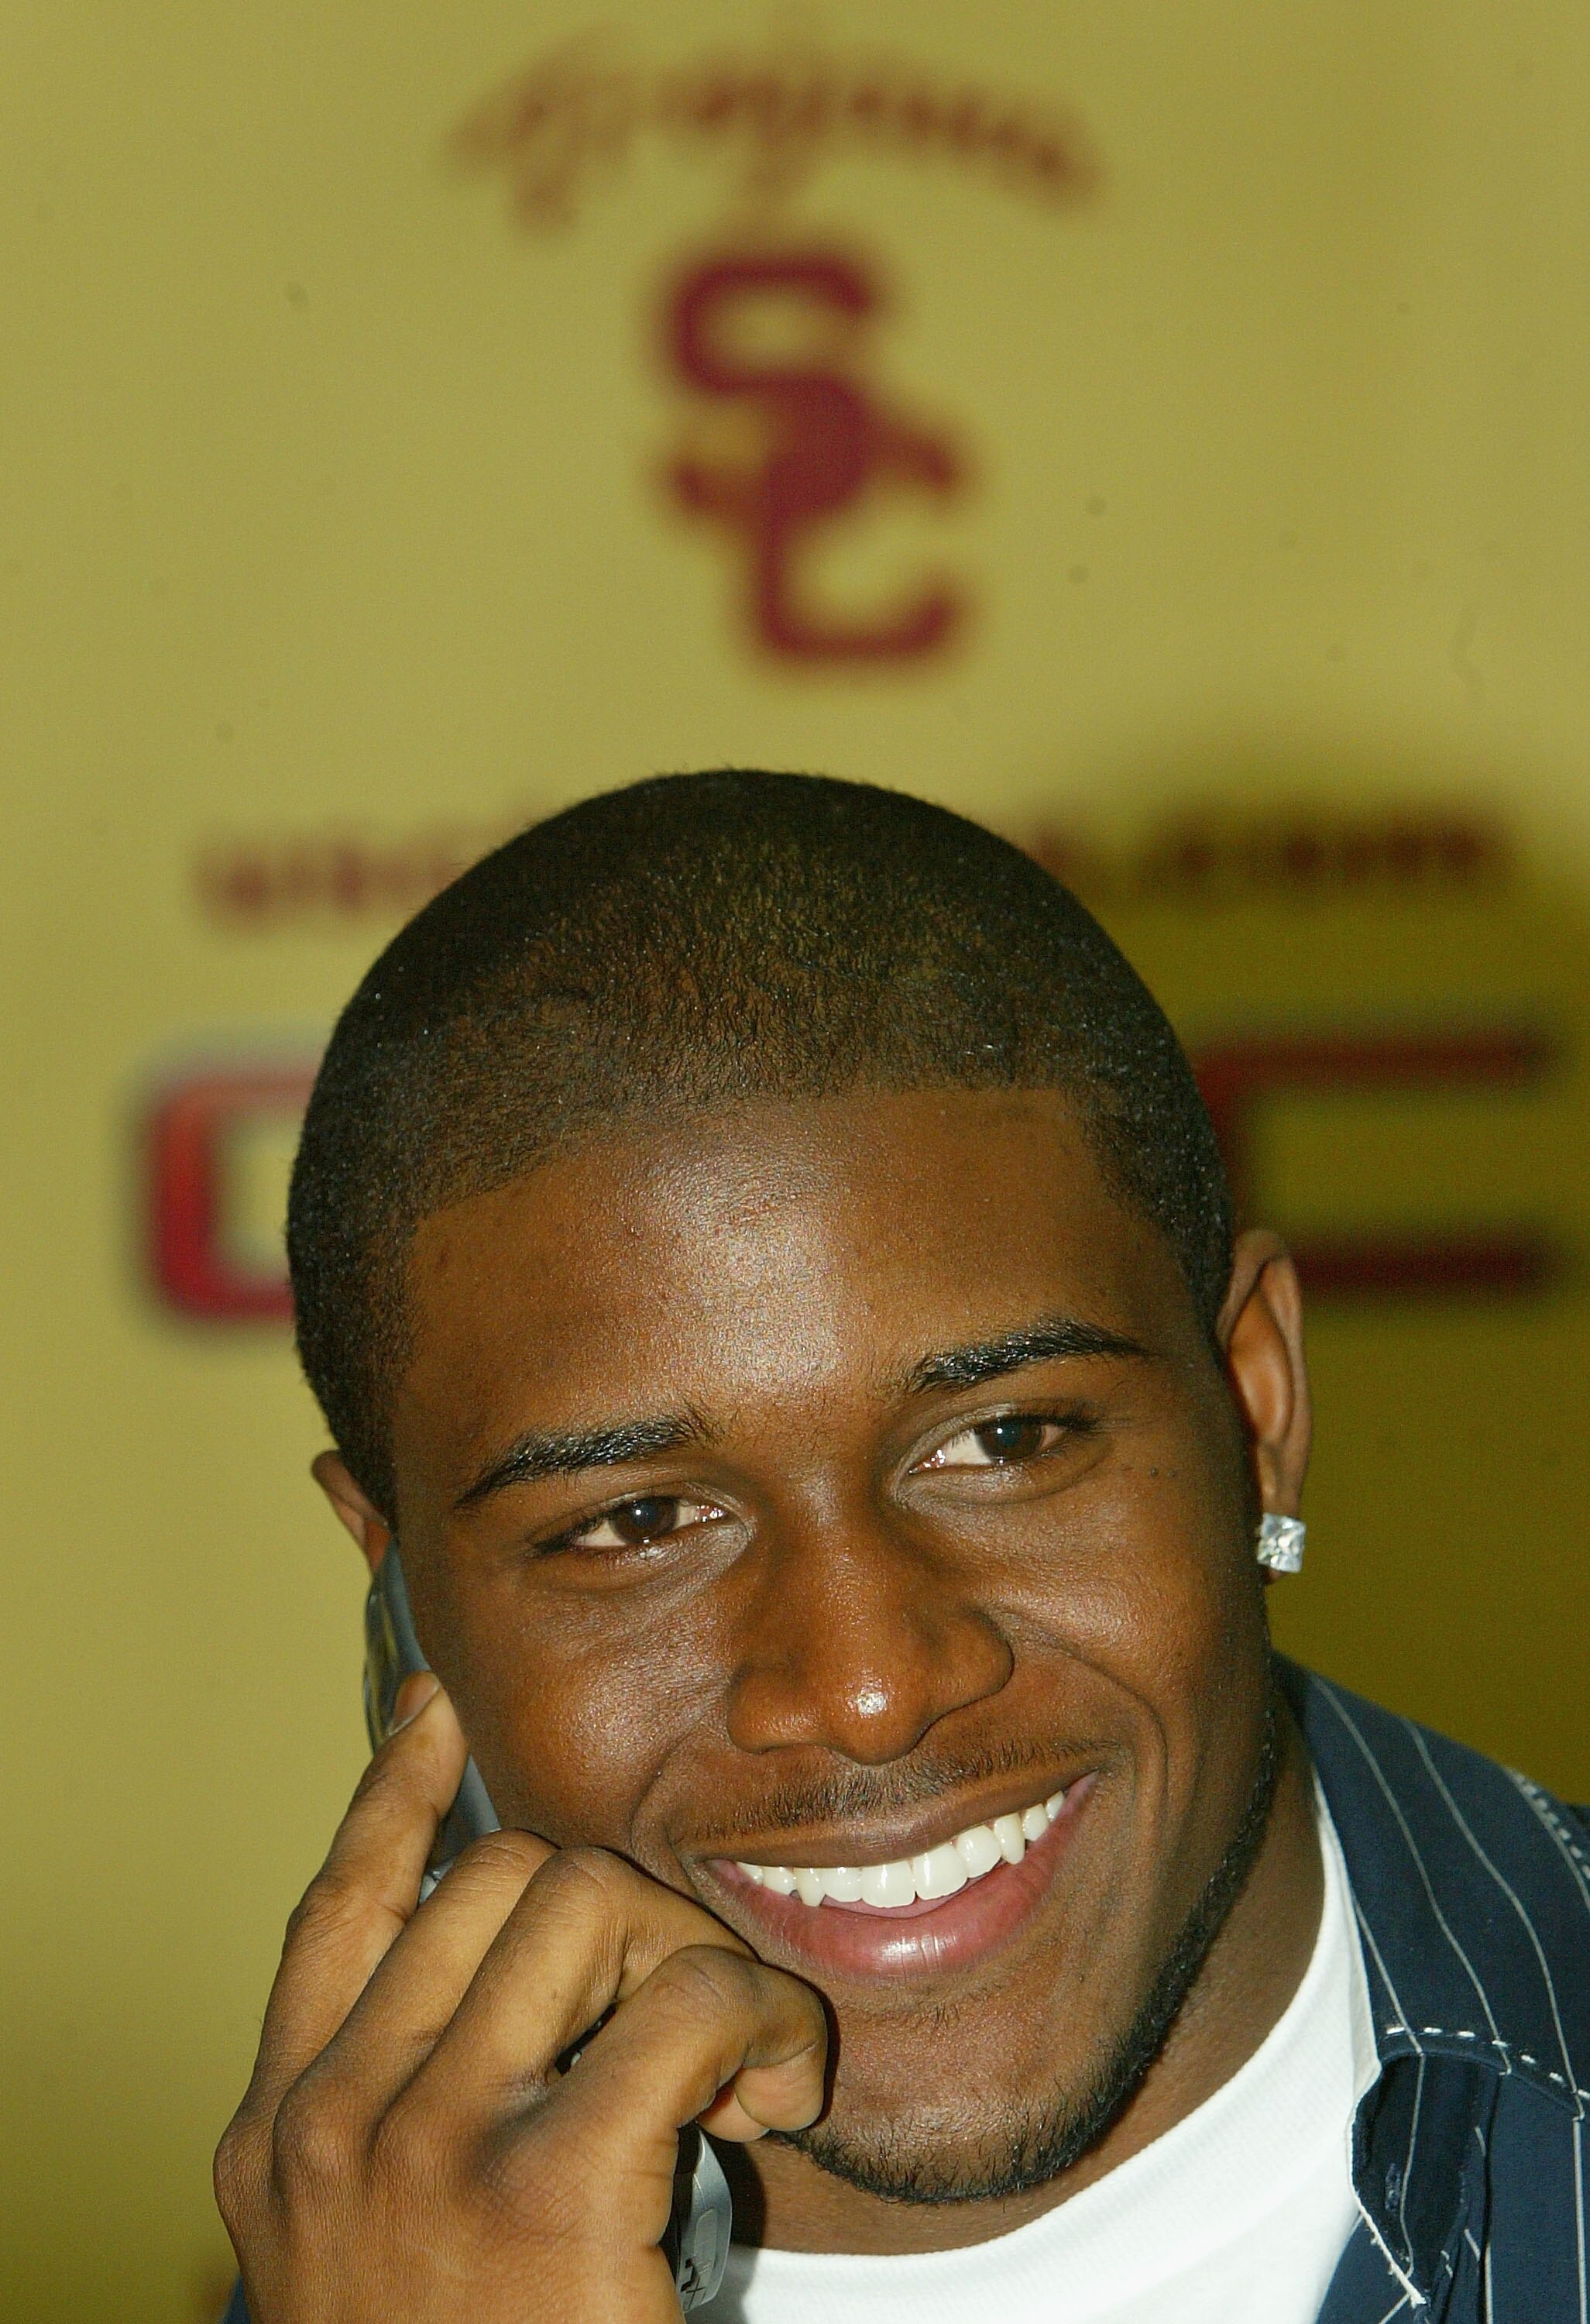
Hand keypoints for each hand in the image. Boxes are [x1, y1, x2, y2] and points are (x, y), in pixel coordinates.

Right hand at [215, 1680, 827, 2322]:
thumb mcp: (379, 2251)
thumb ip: (412, 2113)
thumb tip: (516, 1965)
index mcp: (281, 2139)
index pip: (336, 1907)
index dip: (395, 1792)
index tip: (444, 1707)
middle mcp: (331, 2127)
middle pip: (496, 1880)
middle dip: (619, 1911)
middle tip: (683, 2016)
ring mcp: (424, 2152)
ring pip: (584, 1903)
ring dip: (691, 1958)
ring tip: (729, 2069)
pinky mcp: (542, 2192)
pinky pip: (681, 2005)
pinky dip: (755, 2020)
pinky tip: (773, 2092)